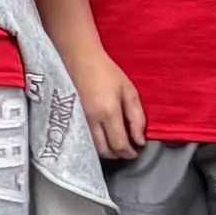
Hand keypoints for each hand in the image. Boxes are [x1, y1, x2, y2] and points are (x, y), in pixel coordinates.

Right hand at [66, 47, 144, 163]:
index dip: (130, 152)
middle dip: (119, 154)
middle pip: (105, 151)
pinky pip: (88, 138)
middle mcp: (93, 121)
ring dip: (108, 149)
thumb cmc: (108, 73)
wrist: (81, 60)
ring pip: (95, 147)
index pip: (119, 145)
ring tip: (118, 141)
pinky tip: (106, 134)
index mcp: (109, 113)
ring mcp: (81, 120)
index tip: (138, 149)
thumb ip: (137, 118)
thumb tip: (140, 140)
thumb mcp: (129, 92)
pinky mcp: (75, 118)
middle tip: (129, 148)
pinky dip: (99, 142)